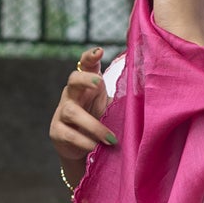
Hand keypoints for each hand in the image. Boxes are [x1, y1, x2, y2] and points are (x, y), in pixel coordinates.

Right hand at [49, 46, 114, 184]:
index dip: (90, 57)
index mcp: (87, 87)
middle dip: (85, 79)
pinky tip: (95, 147)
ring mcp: (61, 112)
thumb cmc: (101, 123)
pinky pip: (69, 134)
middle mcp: (72, 95)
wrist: (84, 150)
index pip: (85, 66)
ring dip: (93, 126)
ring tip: (111, 139)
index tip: (100, 52)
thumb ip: (123, 100)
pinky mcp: (57, 131)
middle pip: (72, 80)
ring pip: (72, 112)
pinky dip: (84, 141)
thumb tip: (147, 93)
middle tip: (99, 83)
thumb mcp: (112, 109)